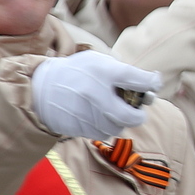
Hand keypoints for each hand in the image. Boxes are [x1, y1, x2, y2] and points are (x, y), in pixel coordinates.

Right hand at [30, 52, 161, 138]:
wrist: (42, 89)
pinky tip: (95, 115)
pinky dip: (104, 126)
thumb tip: (152, 84)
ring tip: (108, 109)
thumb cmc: (77, 73)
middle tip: (136, 111)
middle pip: (133, 117)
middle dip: (138, 115)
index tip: (153, 84)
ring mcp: (87, 113)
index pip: (139, 80)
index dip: (151, 83)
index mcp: (103, 71)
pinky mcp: (79, 128)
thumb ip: (124, 72)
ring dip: (119, 121)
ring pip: (118, 128)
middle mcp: (96, 93)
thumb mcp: (98, 62)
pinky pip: (103, 133)